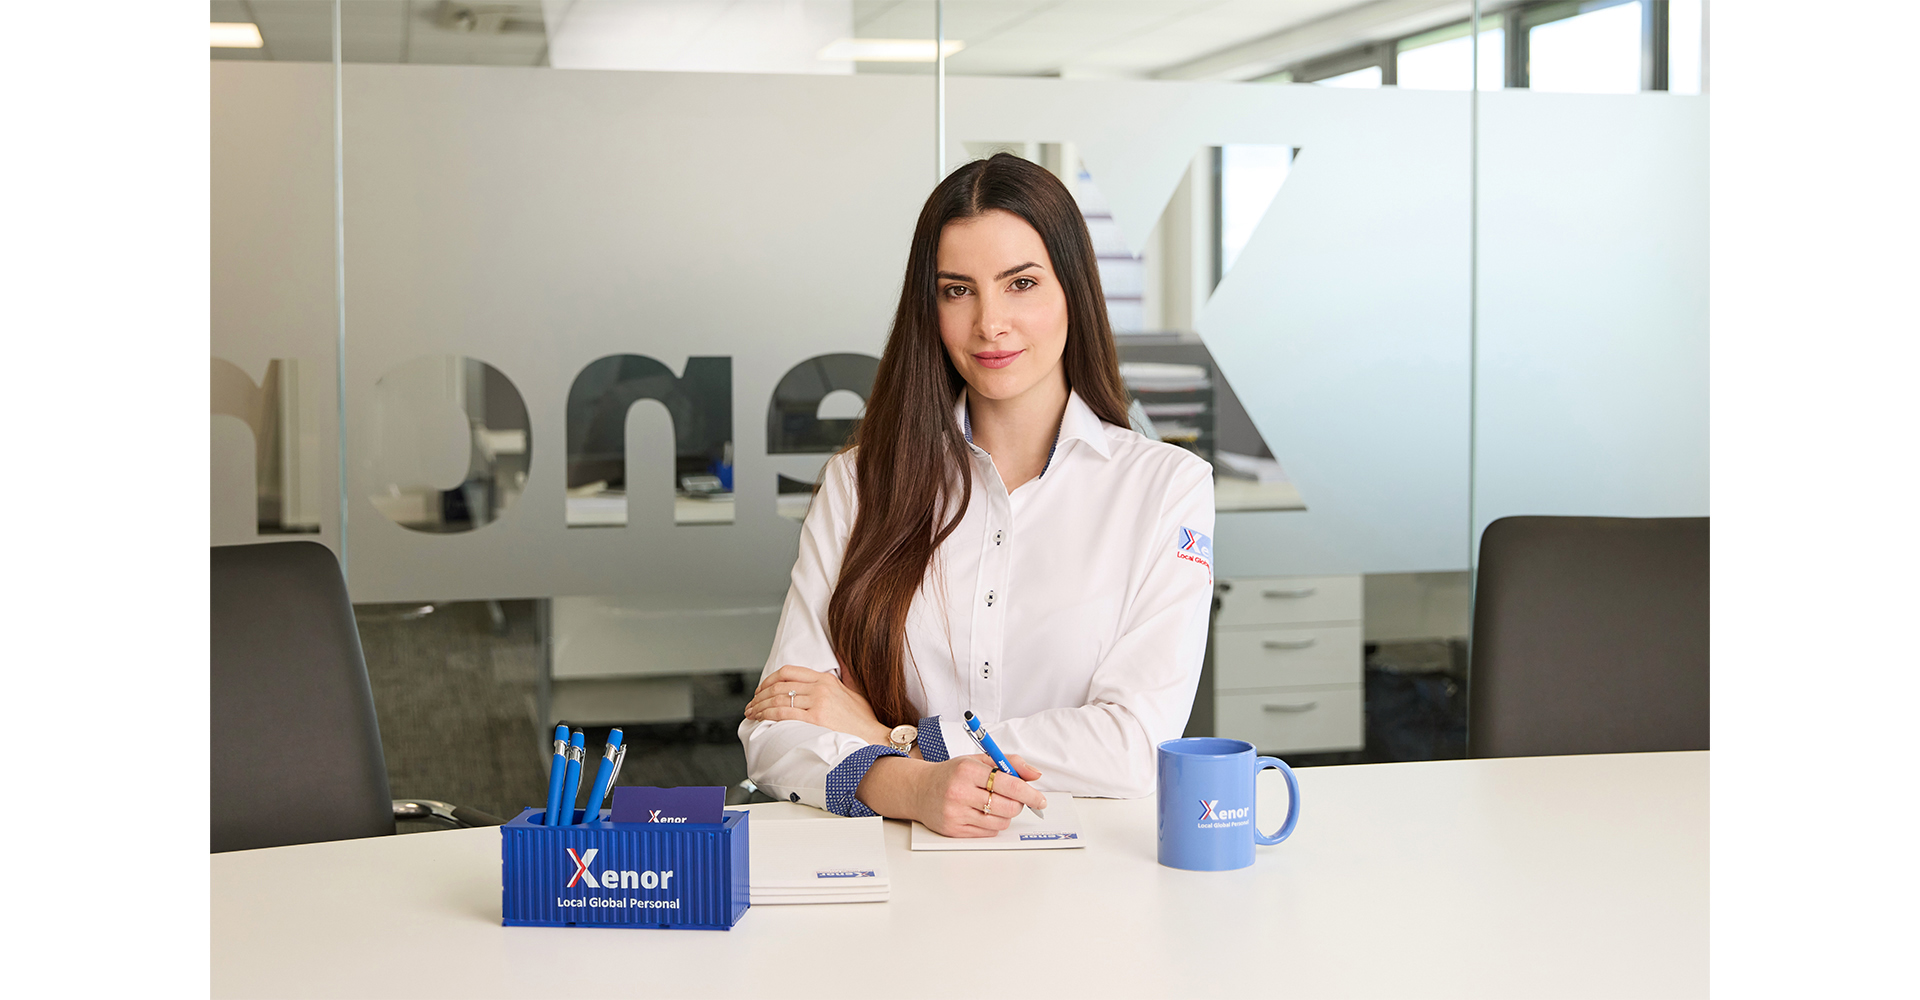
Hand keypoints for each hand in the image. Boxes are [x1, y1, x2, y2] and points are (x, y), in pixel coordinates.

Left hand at [743, 665, 885, 743]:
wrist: (875, 739)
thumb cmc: (865, 720)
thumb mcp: (855, 690)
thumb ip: (845, 672)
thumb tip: (841, 653)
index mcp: (826, 679)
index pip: (788, 672)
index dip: (769, 680)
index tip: (761, 690)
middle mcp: (820, 688)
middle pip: (779, 686)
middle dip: (759, 695)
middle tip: (751, 705)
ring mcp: (818, 703)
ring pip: (778, 699)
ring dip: (760, 707)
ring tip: (752, 714)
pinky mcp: (816, 719)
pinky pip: (784, 713)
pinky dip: (768, 715)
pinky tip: (761, 719)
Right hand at [890, 753, 1046, 837]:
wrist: (919, 790)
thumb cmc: (951, 774)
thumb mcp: (977, 760)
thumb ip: (1009, 763)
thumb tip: (1035, 774)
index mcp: (967, 770)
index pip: (1008, 783)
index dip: (1029, 793)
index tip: (1040, 799)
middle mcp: (960, 792)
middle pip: (1007, 806)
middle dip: (1018, 804)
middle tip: (1015, 799)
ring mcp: (955, 813)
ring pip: (1000, 822)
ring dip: (1005, 815)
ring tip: (995, 804)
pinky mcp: (954, 830)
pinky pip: (988, 833)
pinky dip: (992, 824)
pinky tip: (982, 813)